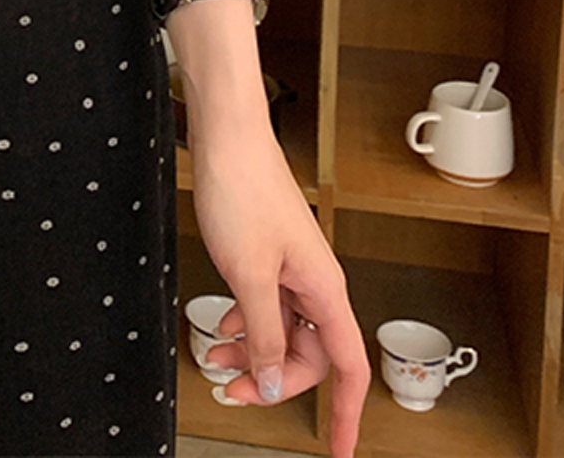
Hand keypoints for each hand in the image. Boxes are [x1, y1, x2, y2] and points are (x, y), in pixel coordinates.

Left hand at [191, 122, 369, 457]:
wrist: (226, 136)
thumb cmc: (241, 189)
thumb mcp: (248, 275)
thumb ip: (265, 334)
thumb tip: (275, 382)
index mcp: (323, 289)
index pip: (348, 367)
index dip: (346, 412)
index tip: (340, 449)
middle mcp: (314, 280)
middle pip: (309, 354)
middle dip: (273, 379)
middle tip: (231, 390)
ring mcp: (291, 266)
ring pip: (282, 330)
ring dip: (252, 351)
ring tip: (215, 359)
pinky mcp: (268, 252)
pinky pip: (266, 304)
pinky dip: (245, 322)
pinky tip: (222, 326)